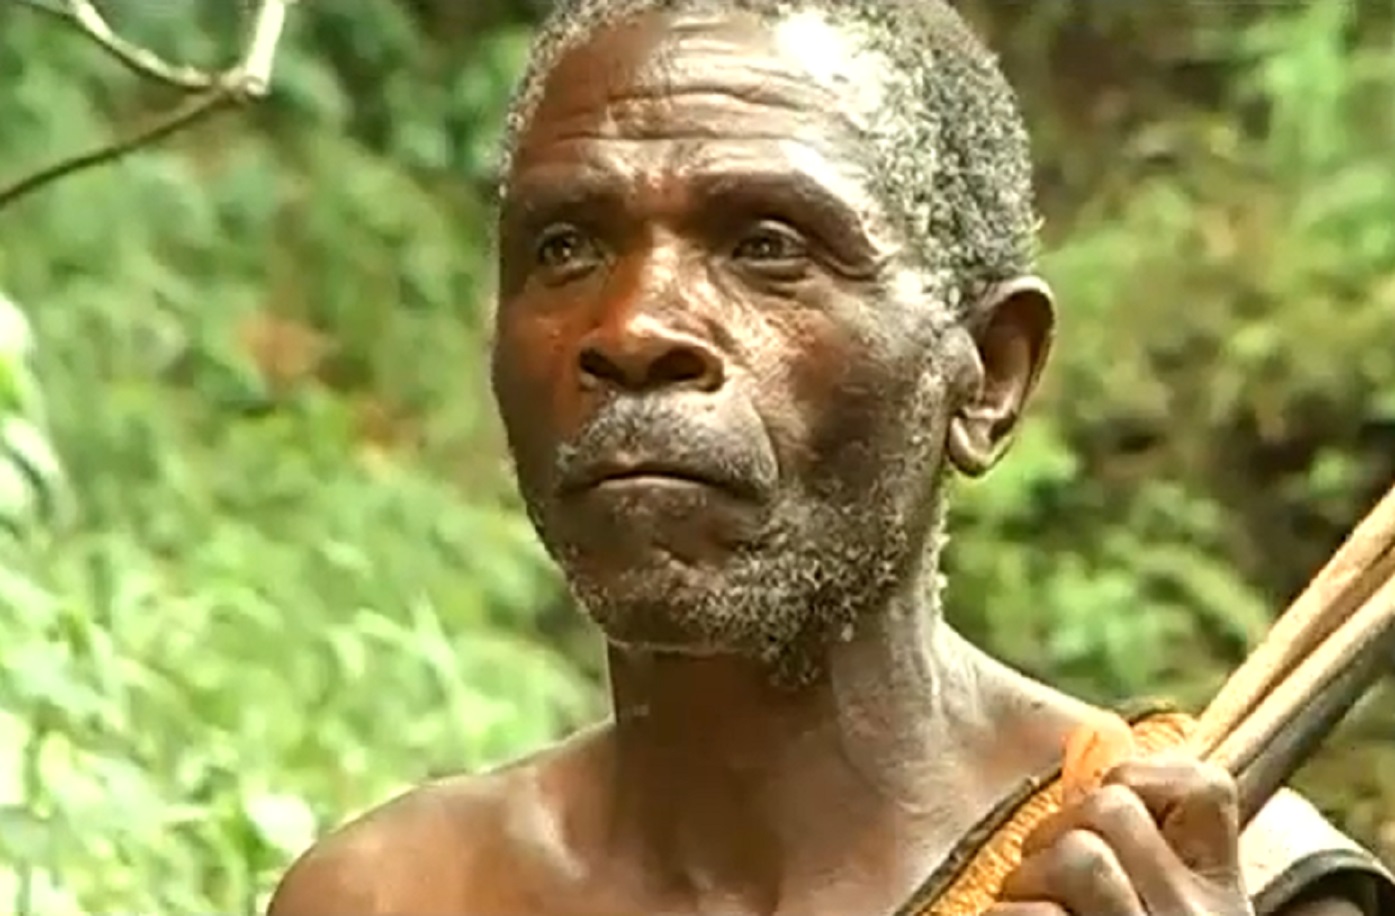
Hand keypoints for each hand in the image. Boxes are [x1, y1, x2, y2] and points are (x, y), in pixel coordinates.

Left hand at [986, 755, 1254, 915]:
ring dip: (1025, 879)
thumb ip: (1145, 853)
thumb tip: (1094, 743)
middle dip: (1055, 830)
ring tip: (1020, 911)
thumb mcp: (1160, 909)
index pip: (1205, 788)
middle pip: (1113, 810)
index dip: (1142, 777)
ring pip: (1081, 854)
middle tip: (1038, 873)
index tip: (1105, 804)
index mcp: (1217, 896)